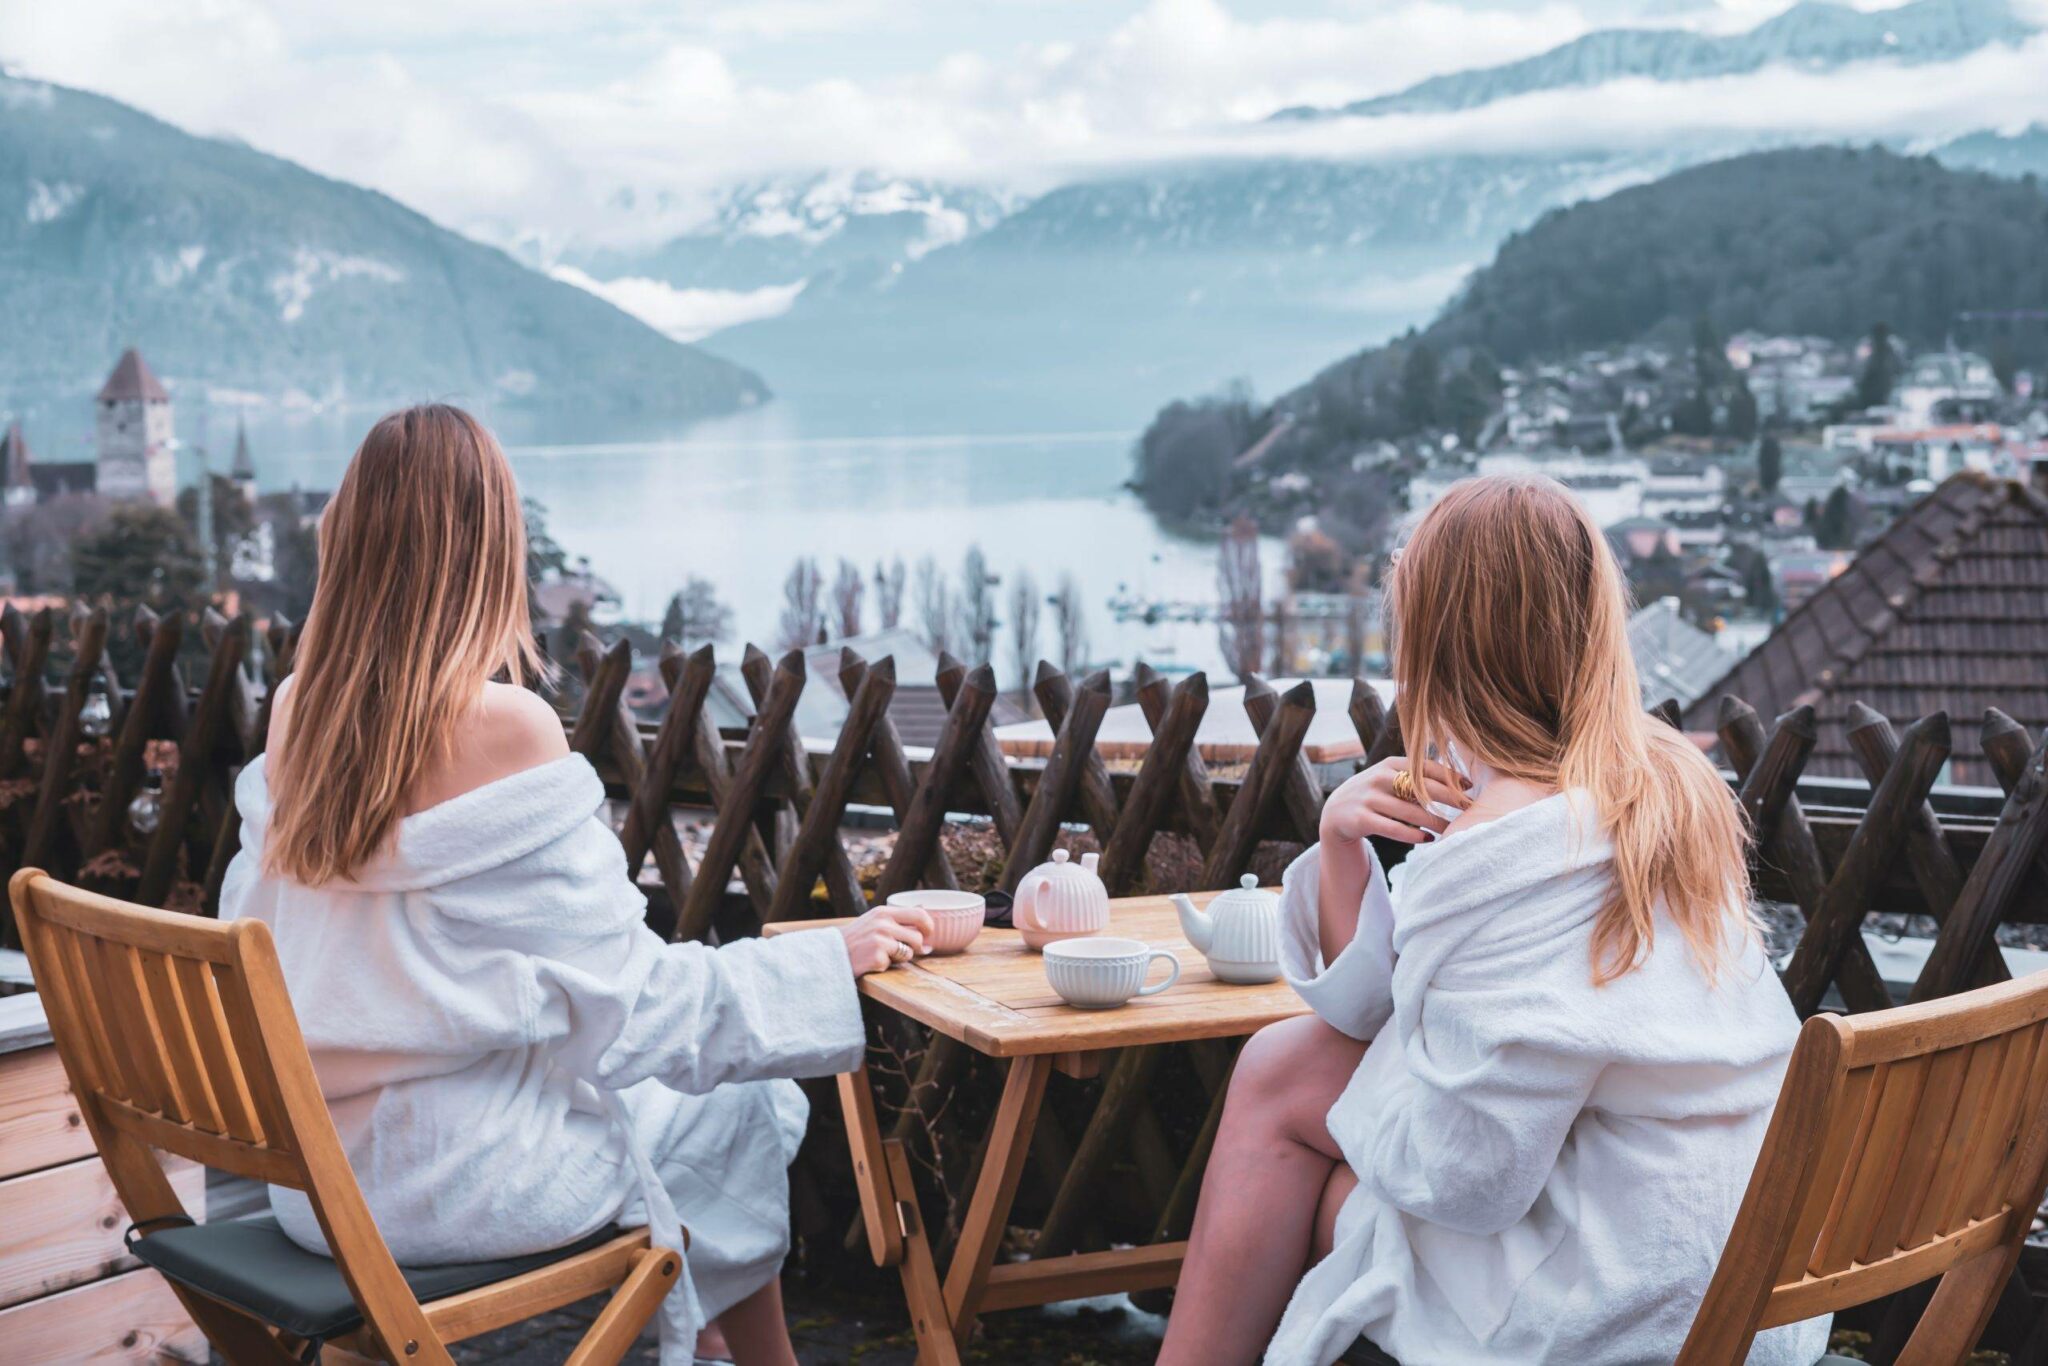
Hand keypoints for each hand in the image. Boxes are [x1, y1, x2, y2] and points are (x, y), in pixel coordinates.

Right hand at [840, 905, 934, 975]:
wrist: (830, 953)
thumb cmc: (856, 938)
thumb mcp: (874, 920)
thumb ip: (897, 916)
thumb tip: (923, 907)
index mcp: (883, 912)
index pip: (919, 914)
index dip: (929, 926)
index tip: (928, 935)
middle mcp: (883, 923)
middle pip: (917, 937)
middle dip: (915, 948)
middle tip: (903, 951)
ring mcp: (879, 940)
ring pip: (909, 953)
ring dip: (900, 958)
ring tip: (882, 955)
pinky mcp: (876, 957)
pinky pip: (893, 965)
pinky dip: (885, 966)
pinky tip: (871, 962)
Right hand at [1319, 756, 1470, 846]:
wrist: (1336, 813)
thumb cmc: (1375, 795)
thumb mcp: (1390, 780)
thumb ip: (1416, 778)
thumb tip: (1459, 782)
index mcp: (1390, 764)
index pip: (1425, 767)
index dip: (1449, 776)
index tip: (1470, 787)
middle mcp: (1379, 778)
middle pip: (1421, 787)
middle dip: (1449, 798)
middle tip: (1470, 808)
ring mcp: (1368, 798)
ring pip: (1410, 811)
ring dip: (1434, 821)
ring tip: (1452, 830)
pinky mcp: (1361, 819)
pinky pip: (1393, 828)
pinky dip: (1412, 835)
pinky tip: (1428, 839)